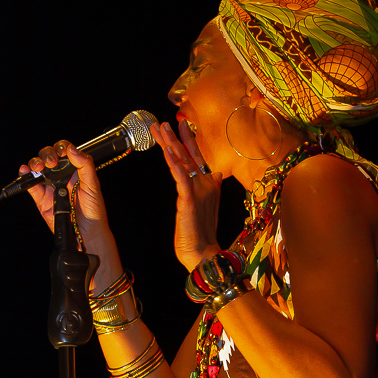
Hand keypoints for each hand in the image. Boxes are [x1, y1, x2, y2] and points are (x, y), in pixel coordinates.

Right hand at [20, 140, 112, 248]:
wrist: (86, 232)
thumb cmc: (94, 209)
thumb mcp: (93, 185)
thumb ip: (85, 165)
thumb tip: (72, 150)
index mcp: (75, 169)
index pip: (65, 151)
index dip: (61, 147)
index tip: (61, 152)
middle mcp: (61, 175)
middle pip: (48, 156)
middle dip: (47, 154)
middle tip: (51, 162)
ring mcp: (50, 185)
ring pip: (38, 168)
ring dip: (35, 163)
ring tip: (38, 167)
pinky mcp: (41, 198)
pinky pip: (30, 184)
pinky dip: (25, 176)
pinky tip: (24, 170)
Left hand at [151, 120, 221, 270]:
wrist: (204, 254)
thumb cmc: (201, 234)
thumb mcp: (205, 207)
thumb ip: (210, 188)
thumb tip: (216, 173)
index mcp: (208, 184)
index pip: (196, 157)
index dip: (187, 140)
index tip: (179, 126)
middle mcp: (205, 183)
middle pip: (188, 154)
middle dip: (175, 137)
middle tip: (162, 122)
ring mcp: (198, 190)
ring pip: (183, 161)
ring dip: (171, 143)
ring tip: (161, 129)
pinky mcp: (189, 199)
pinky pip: (181, 177)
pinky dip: (174, 164)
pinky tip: (167, 152)